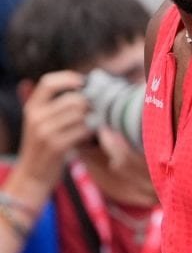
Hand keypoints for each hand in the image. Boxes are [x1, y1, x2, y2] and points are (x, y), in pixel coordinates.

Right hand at [9, 71, 90, 205]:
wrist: (33, 174)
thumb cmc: (44, 145)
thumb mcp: (41, 122)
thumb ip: (56, 105)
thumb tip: (84, 86)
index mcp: (32, 107)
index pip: (48, 82)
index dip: (68, 78)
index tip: (83, 82)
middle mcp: (36, 117)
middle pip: (72, 99)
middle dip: (89, 103)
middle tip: (97, 109)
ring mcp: (45, 132)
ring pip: (80, 115)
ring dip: (92, 118)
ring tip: (94, 123)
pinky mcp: (56, 146)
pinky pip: (83, 130)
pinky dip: (91, 131)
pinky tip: (90, 135)